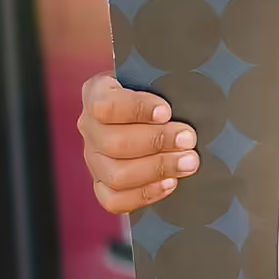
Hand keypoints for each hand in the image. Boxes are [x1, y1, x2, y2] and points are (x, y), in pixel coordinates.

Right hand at [79, 72, 198, 215]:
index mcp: (97, 93)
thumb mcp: (155, 77)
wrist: (150, 111)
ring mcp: (93, 158)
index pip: (105, 105)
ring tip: (187, 162)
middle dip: (157, 142)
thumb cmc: (155, 91)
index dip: (136, 110)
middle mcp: (90, 127)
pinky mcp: (103, 184)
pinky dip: (144, 195)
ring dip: (157, 169)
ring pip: (116, 175)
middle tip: (187, 139)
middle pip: (113, 144)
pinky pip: (115, 200)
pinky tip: (169, 183)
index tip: (166, 112)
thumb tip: (188, 98)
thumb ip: (165, 84)